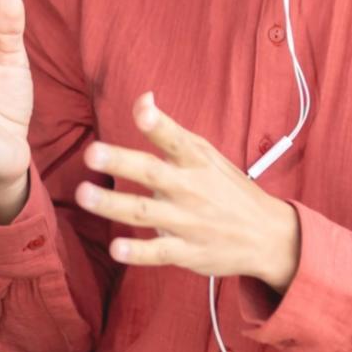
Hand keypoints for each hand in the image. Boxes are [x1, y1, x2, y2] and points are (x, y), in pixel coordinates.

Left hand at [75, 92, 300, 292]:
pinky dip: (138, 252)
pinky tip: (117, 248)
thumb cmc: (228, 189)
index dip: (159, 125)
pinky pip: (159, 252)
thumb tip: (142, 99)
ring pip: (146, 212)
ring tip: (84, 195)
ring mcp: (188, 222)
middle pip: (152, 173)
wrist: (267, 236)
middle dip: (121, 163)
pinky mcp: (187, 252)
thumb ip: (170, 130)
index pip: (176, 139)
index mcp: (197, 162)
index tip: (143, 111)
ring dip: (113, 205)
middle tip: (92, 153)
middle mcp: (191, 189)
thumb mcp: (206, 154)